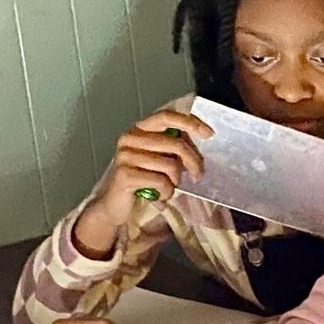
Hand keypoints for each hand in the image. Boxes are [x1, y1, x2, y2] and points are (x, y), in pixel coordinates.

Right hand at [72, 102, 212, 256]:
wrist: (114, 206)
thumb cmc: (141, 181)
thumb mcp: (159, 159)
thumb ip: (174, 146)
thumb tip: (202, 138)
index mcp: (139, 129)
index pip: (167, 116)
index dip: (190, 122)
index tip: (209, 134)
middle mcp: (129, 138)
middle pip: (175, 143)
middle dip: (193, 162)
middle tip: (198, 175)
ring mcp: (125, 156)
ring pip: (171, 165)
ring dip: (175, 181)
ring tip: (167, 187)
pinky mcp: (125, 175)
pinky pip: (161, 181)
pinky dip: (166, 192)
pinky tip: (159, 196)